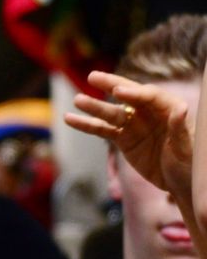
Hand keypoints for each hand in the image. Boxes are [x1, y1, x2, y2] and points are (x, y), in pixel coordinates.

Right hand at [66, 71, 193, 205]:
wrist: (179, 181)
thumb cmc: (188, 162)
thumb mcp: (186, 146)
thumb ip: (180, 127)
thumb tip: (180, 109)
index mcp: (168, 108)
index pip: (149, 96)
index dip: (133, 93)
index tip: (117, 92)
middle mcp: (150, 112)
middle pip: (128, 95)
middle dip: (111, 85)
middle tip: (93, 77)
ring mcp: (135, 125)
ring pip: (111, 113)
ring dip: (94, 107)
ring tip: (77, 100)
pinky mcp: (124, 139)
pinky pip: (103, 131)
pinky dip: (87, 125)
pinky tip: (71, 119)